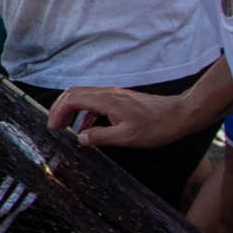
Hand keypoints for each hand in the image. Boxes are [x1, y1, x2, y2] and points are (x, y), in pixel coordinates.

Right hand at [45, 80, 200, 146]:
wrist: (180, 115)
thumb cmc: (157, 126)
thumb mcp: (127, 137)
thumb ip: (100, 137)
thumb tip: (81, 138)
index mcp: (106, 100)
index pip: (72, 99)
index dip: (57, 112)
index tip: (53, 127)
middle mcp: (108, 93)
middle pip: (74, 93)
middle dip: (60, 108)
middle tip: (54, 126)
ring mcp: (115, 95)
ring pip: (84, 97)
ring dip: (72, 110)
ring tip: (67, 128)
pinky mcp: (121, 100)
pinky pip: (95, 102)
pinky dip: (85, 113)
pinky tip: (88, 128)